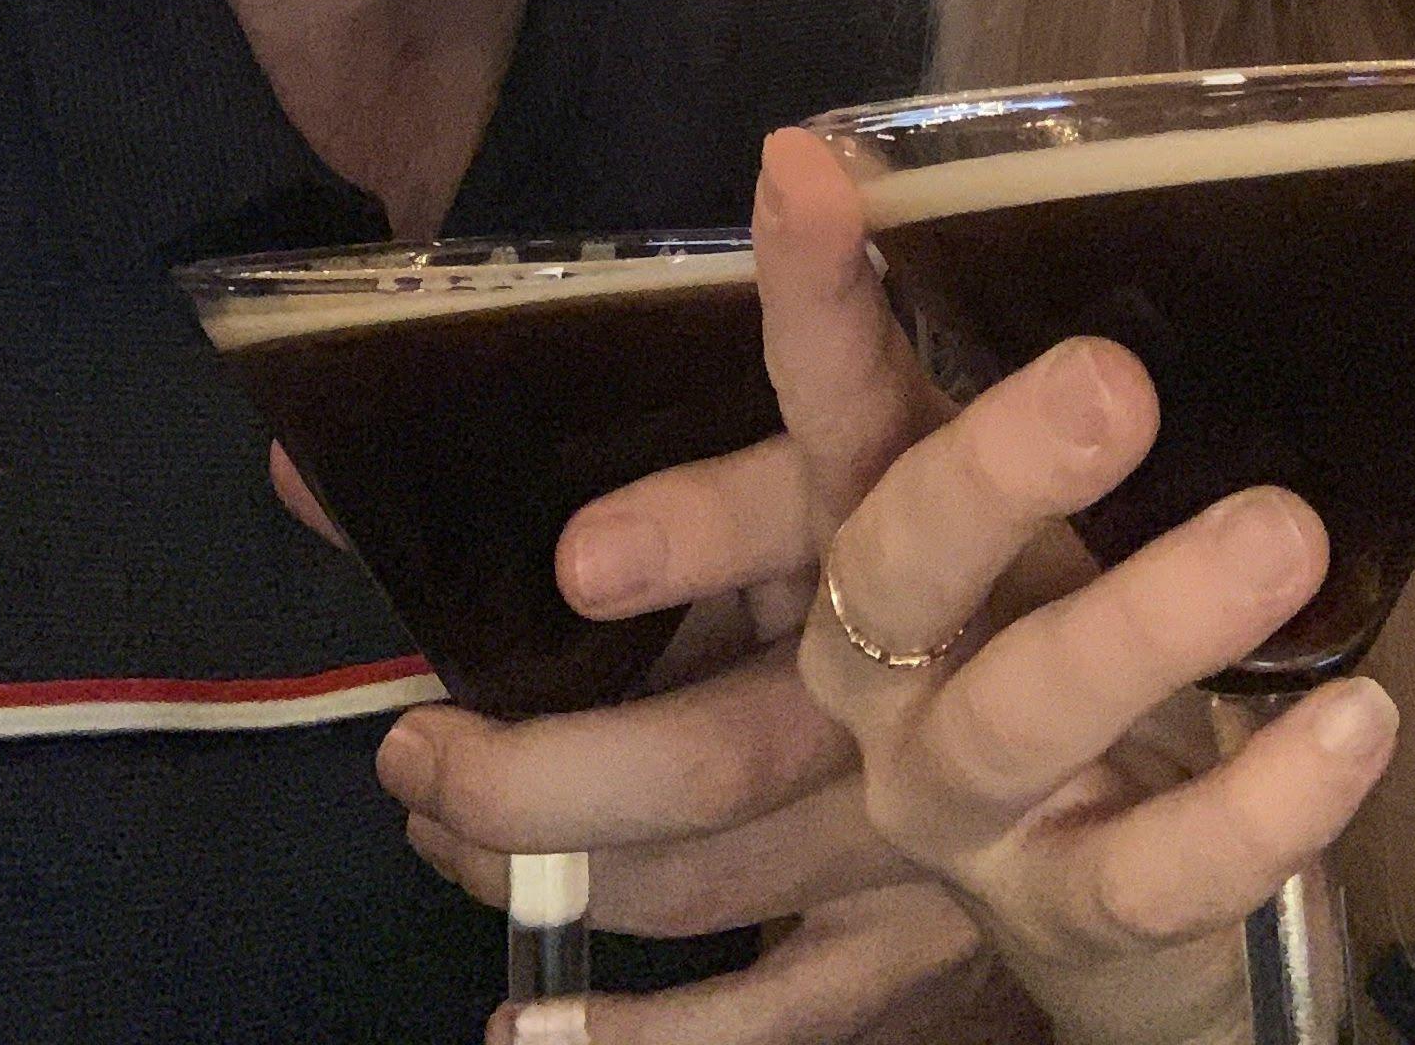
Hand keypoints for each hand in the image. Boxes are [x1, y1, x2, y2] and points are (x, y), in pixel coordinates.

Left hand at [332, 428, 989, 1039]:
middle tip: (416, 754)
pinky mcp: (920, 941)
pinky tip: (523, 1027)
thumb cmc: (910, 516)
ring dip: (550, 866)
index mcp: (886, 506)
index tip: (576, 562)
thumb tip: (307, 468)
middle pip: (710, 752)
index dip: (700, 530)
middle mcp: (908, 673)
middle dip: (538, 774)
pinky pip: (771, 1014)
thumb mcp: (811, 437)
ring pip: (705, 875)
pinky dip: (640, 1034)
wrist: (1107, 667)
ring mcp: (919, 825)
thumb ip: (612, 430)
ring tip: (442, 825)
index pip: (797, 499)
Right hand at [762, 129, 1399, 1044]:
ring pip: (1020, 712)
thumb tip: (1203, 214)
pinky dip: (1259, 804)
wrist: (1132, 914)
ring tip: (1279, 535)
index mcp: (879, 537)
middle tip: (1116, 385)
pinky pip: (1157, 870)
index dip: (813, 291)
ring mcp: (964, 802)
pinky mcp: (1073, 917)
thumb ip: (1080, 388)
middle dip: (993, 469)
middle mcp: (885, 668)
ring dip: (1146, 622)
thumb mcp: (1075, 514)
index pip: (831, 399)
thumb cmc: (1094, 642)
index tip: (806, 167)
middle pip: (899, 561)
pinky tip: (1357, 719)